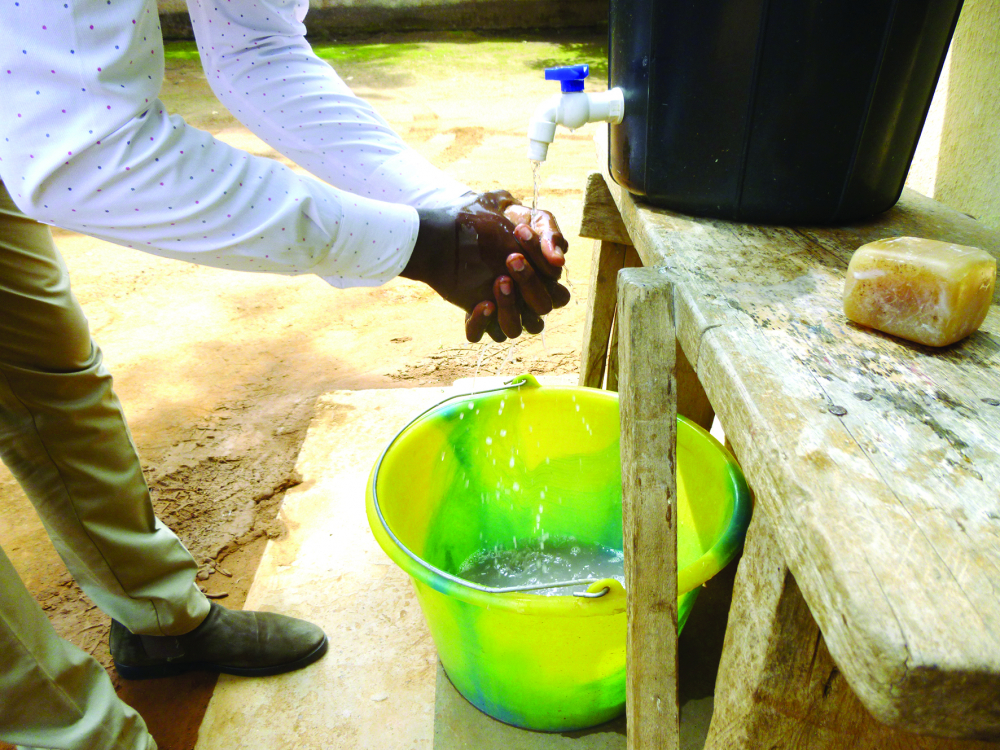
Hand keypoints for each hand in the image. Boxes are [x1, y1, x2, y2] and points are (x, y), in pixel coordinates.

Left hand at [401, 191, 569, 341]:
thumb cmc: (502, 220)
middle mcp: (525, 303)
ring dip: (510, 308)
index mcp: (543, 284)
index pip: (558, 296)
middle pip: (540, 311)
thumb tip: (559, 259)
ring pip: (513, 329)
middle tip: (512, 258)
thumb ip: (549, 233)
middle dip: (530, 284)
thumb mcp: (527, 217)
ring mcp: (500, 311)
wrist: (462, 222)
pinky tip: (480, 303)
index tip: (527, 242)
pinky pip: (478, 334)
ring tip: (500, 280)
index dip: (547, 276)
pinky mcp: (475, 313)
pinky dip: (481, 323)